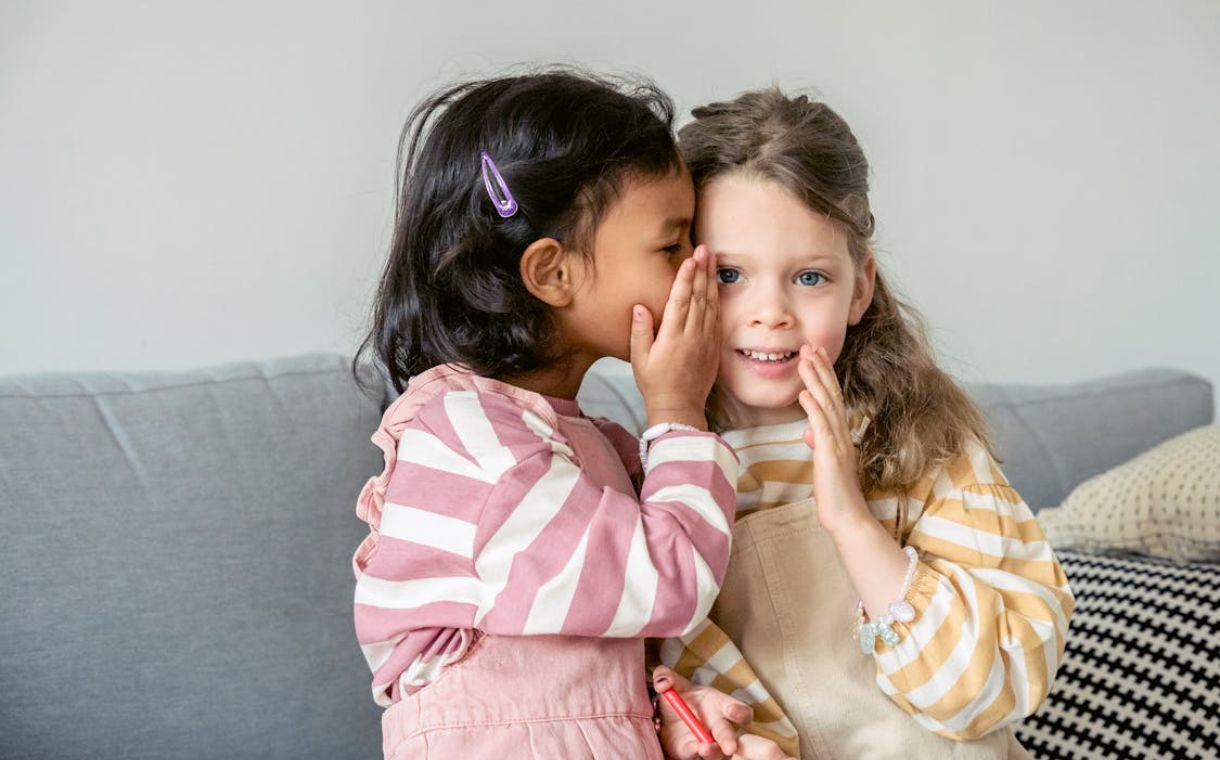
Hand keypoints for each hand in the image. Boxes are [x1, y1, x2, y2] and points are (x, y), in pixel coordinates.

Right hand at [630, 246, 719, 430]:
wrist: (680, 407)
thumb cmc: (655, 383)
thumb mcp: (639, 359)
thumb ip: (640, 332)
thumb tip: (639, 307)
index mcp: (673, 337)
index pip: (680, 300)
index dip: (686, 278)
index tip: (690, 259)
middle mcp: (692, 335)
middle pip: (699, 296)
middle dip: (702, 271)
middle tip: (705, 249)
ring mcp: (705, 340)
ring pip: (710, 304)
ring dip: (711, 280)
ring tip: (713, 260)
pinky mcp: (713, 346)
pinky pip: (716, 317)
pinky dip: (717, 299)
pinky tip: (716, 286)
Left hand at [653, 666, 796, 759]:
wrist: (662, 714)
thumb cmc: (677, 694)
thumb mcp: (671, 681)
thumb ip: (665, 676)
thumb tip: (662, 683)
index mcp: (719, 704)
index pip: (738, 709)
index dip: (740, 711)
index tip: (733, 711)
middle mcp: (717, 726)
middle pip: (728, 734)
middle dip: (729, 740)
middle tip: (730, 747)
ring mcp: (706, 742)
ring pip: (716, 751)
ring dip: (713, 751)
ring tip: (704, 748)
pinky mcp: (690, 753)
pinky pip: (694, 756)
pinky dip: (693, 753)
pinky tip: (692, 748)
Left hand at [797, 345, 871, 535]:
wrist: (847, 518)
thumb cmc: (834, 493)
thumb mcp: (824, 464)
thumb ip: (819, 444)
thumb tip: (809, 431)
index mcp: (840, 434)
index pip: (832, 397)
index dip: (824, 374)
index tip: (815, 354)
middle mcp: (842, 433)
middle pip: (831, 393)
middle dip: (820, 368)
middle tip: (810, 344)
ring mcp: (838, 443)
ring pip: (827, 404)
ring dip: (816, 380)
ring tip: (805, 358)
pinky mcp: (831, 456)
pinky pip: (823, 427)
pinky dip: (813, 409)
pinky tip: (804, 393)